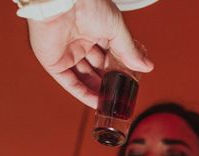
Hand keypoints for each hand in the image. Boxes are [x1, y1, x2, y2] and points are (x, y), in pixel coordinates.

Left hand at [27, 0, 152, 107]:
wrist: (64, 1)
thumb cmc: (88, 3)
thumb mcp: (117, 29)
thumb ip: (129, 50)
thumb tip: (146, 66)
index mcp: (95, 29)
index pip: (108, 55)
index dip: (117, 69)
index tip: (128, 82)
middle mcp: (79, 41)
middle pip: (95, 68)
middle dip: (108, 83)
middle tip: (120, 96)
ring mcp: (66, 52)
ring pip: (83, 77)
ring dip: (96, 91)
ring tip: (110, 103)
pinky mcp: (53, 62)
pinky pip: (69, 82)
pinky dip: (82, 93)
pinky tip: (96, 103)